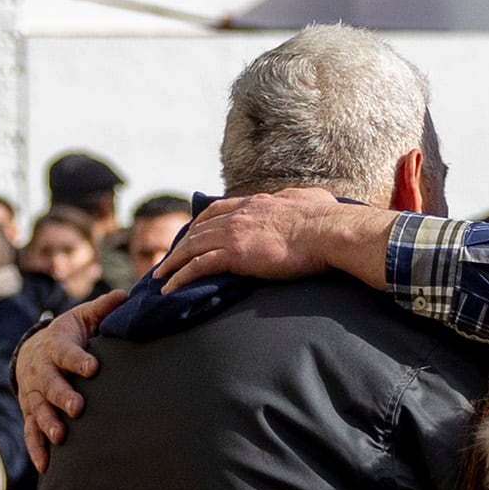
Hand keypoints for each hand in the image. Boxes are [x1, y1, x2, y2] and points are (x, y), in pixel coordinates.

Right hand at [17, 294, 116, 464]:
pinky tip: (46, 466)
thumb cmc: (68, 335)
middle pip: (50, 384)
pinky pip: (30, 432)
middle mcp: (42, 371)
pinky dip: (36, 449)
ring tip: (60, 437)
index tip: (93, 367)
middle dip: (62, 396)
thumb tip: (126, 296)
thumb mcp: (82, 318)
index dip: (78, 359)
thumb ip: (103, 309)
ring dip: (48, 423)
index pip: (67, 352)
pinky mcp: (30, 412)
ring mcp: (34, 394)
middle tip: (77, 408)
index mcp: (57, 346)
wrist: (32, 351)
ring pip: (39, 409)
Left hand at [142, 188, 390, 296]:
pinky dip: (179, 277)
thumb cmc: (328, 220)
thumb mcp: (311, 201)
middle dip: (180, 245)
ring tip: (160, 277)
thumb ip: (302, 201)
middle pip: (198, 229)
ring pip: (192, 247)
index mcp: (256, 203)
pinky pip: (197, 267)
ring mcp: (233, 234)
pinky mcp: (233, 255)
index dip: (200, 222)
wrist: (328, 232)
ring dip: (172, 262)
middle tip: (168, 259)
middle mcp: (239, 214)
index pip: (218, 209)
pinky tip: (169, 289)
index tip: (191, 233)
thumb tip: (313, 200)